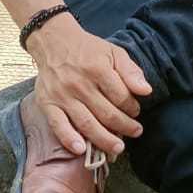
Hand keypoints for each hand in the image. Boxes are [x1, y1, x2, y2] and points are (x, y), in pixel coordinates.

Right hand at [28, 12, 151, 157]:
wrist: (53, 42)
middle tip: (135, 132)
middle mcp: (79, 84)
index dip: (132, 107)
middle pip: (106, 113)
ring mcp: (62, 96)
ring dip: (104, 139)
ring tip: (118, 148)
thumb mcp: (114, 52)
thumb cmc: (88, 49)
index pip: (121, 97)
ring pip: (86, 123)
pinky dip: (69, 139)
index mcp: (98, 69)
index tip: (135, 111)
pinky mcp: (47, 103)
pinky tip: (81, 149)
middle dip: (124, 126)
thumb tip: (146, 91)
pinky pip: (58, 125)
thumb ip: (131, 71)